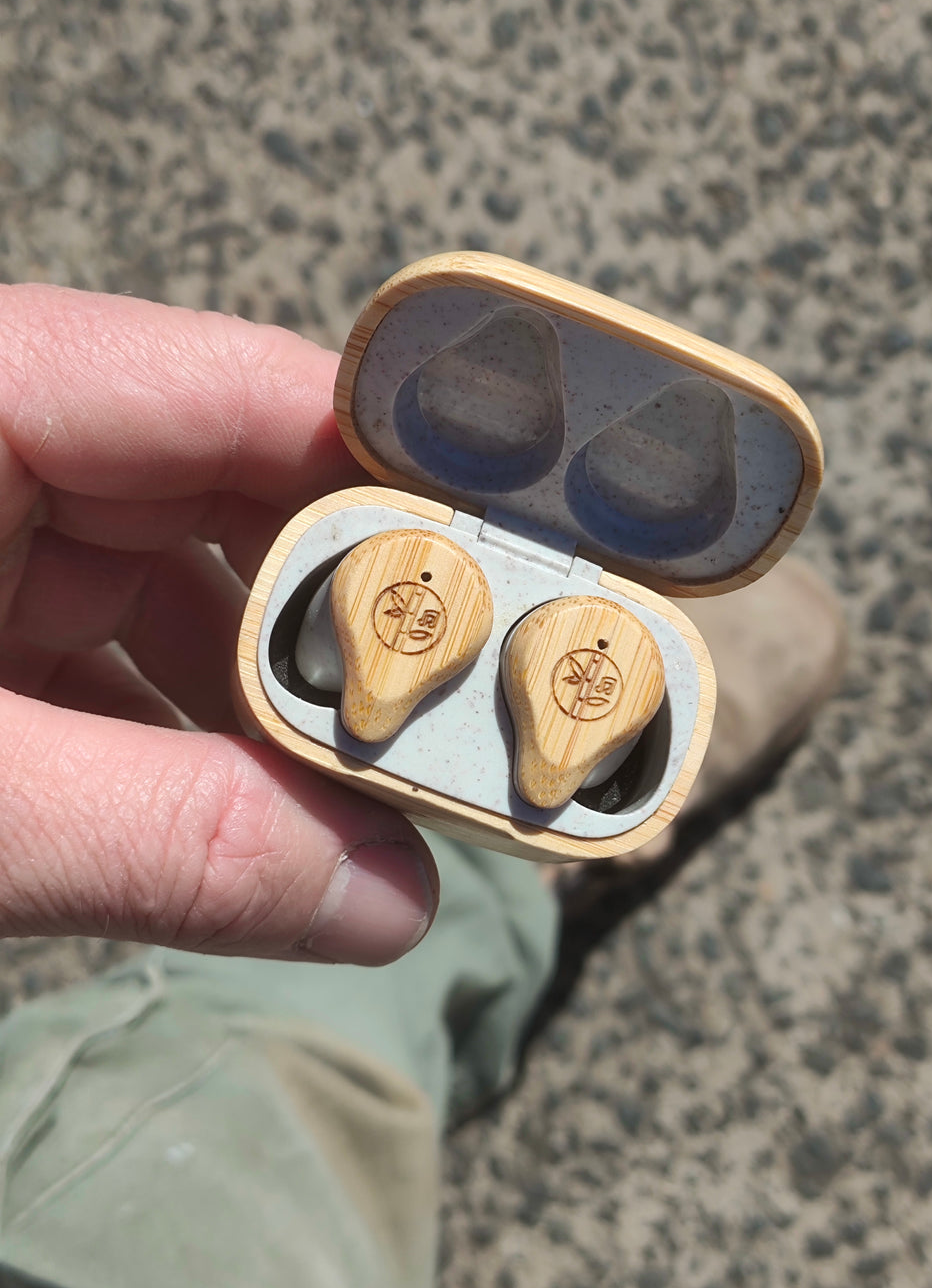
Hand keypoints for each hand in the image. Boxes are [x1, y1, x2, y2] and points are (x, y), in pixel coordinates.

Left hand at [0, 285, 437, 965]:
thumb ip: (166, 841)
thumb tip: (397, 898)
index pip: (242, 388)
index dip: (399, 476)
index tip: (524, 577)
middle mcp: (0, 433)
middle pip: (233, 486)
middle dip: (347, 611)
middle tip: (460, 717)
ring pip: (183, 577)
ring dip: (275, 690)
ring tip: (366, 793)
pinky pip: (118, 642)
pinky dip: (188, 727)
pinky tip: (247, 814)